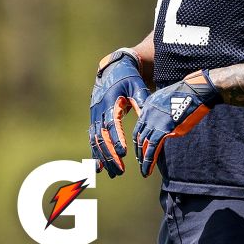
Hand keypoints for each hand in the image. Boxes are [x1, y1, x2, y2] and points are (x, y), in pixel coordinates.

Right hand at [88, 48, 150, 178]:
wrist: (112, 69)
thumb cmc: (128, 79)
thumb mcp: (136, 87)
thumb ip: (141, 102)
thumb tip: (150, 118)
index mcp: (110, 102)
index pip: (112, 124)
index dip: (117, 139)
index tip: (123, 153)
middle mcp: (98, 111)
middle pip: (102, 137)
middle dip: (110, 155)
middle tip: (120, 170)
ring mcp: (94, 116)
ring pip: (96, 141)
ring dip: (103, 158)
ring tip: (112, 173)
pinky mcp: (94, 120)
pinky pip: (93, 139)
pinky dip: (96, 154)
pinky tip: (99, 168)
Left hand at [132, 71, 221, 177]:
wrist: (195, 91)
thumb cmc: (189, 93)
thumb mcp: (170, 99)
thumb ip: (163, 110)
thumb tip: (164, 122)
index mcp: (148, 106)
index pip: (139, 127)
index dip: (139, 139)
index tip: (140, 148)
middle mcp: (147, 114)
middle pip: (139, 137)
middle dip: (139, 151)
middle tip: (140, 162)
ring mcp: (154, 122)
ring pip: (143, 145)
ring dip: (142, 159)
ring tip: (144, 170)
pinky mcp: (163, 130)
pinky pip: (152, 148)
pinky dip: (149, 160)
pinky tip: (147, 169)